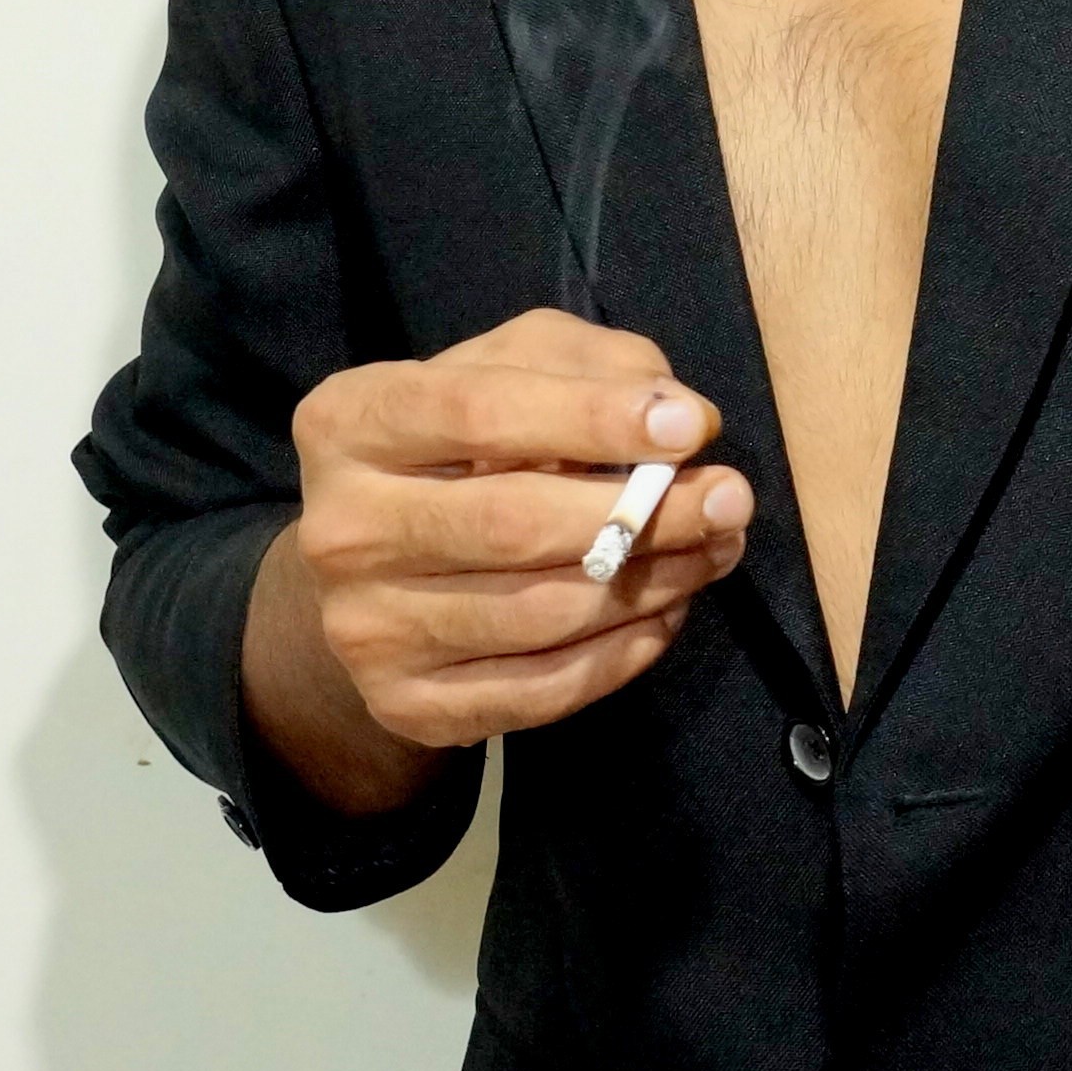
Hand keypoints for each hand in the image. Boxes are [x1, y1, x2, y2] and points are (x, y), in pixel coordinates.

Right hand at [242, 310, 758, 806]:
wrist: (377, 575)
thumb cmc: (461, 448)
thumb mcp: (510, 370)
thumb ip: (588, 363)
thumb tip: (675, 413)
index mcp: (350, 423)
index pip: (476, 411)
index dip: (590, 417)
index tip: (689, 426)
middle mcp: (340, 529)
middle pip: (511, 523)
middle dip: (643, 511)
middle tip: (731, 498)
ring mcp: (366, 630)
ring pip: (541, 613)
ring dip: (653, 581)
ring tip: (715, 549)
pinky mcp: (409, 707)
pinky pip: (546, 688)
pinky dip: (625, 651)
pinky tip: (666, 610)